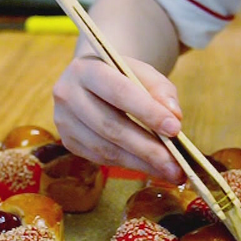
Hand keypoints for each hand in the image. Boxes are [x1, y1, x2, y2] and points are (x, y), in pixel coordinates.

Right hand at [52, 54, 186, 183]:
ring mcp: (64, 121)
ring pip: (106, 149)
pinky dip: (129, 165)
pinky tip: (151, 168)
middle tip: (176, 164)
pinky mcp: (69, 142)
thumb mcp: (142, 72)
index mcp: (85, 69)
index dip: (148, 112)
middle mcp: (68, 95)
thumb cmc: (120, 75)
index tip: (175, 129)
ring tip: (169, 171)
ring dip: (141, 163)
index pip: (119, 92)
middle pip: (111, 126)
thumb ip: (160, 90)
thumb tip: (174, 117)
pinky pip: (101, 158)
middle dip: (147, 148)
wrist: (91, 80)